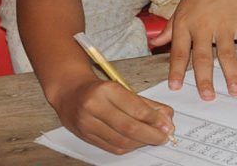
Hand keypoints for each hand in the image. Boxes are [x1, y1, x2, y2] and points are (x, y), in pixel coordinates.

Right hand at [51, 76, 174, 153]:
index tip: (167, 125)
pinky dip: (129, 147)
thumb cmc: (100, 89)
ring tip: (153, 139)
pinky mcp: (85, 136)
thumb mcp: (122, 89)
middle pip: (128, 127)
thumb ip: (146, 103)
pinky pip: (112, 147)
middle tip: (164, 137)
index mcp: (106, 90)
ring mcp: (87, 123)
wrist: (69, 92)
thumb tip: (167, 118)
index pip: (135, 108)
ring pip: (121, 141)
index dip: (154, 120)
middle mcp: (94, 106)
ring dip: (141, 143)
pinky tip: (138, 142)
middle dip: (151, 135)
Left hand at [152, 0, 236, 100]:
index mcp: (186, 23)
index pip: (179, 51)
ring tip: (236, 92)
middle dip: (205, 79)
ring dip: (232, 74)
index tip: (175, 88)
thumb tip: (153, 43)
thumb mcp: (181, 7)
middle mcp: (204, 26)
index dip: (176, 70)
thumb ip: (169, 28)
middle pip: (204, 57)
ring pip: (227, 54)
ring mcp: (225, 25)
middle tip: (208, 97)